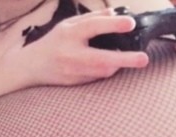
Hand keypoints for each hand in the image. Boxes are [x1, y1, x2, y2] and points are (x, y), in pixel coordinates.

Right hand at [6, 8, 149, 87]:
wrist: (32, 66)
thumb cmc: (53, 42)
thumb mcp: (69, 24)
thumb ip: (92, 18)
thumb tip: (115, 14)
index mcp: (69, 33)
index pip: (93, 27)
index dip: (113, 24)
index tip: (130, 23)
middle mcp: (71, 53)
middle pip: (102, 58)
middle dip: (125, 59)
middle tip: (144, 59)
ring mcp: (73, 71)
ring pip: (103, 70)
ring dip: (118, 64)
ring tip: (130, 58)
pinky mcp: (75, 83)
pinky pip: (97, 77)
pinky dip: (107, 70)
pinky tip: (111, 65)